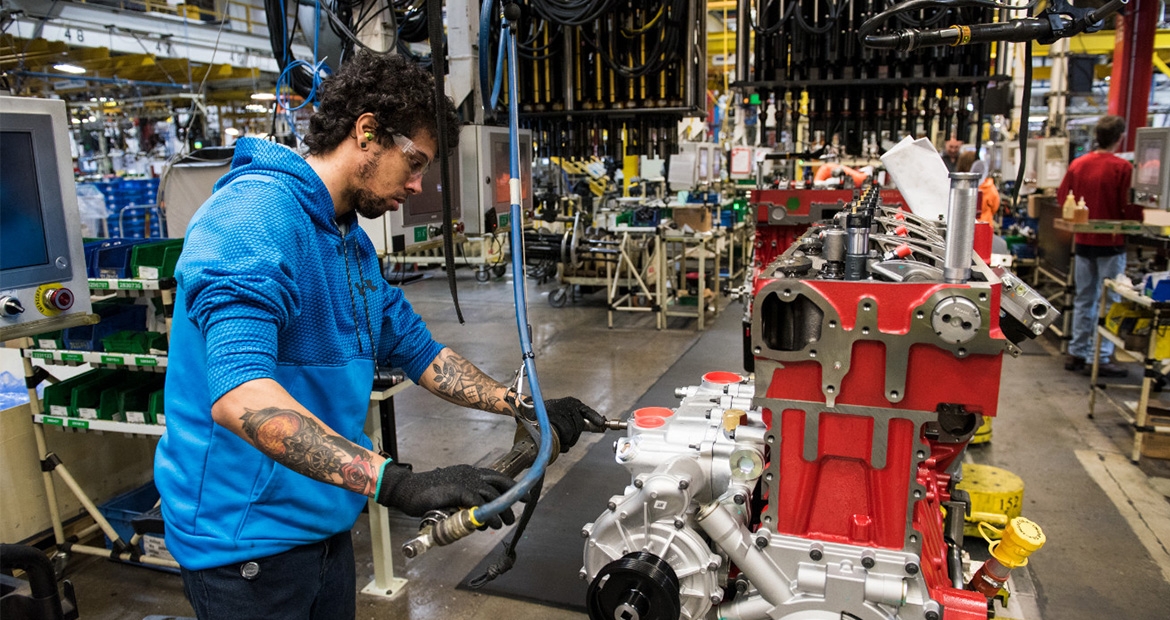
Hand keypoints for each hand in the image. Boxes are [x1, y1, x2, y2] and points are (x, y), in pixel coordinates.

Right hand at [375, 463, 516, 528]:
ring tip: (502, 525)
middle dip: (510, 501)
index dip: (512, 487)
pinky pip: (477, 503)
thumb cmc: (427, 495)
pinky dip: (485, 515)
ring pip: (491, 496)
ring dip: (499, 512)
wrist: (407, 490)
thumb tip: (480, 518)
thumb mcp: (451, 496)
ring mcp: (464, 480)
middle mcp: (470, 473)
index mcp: (469, 472)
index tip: (525, 496)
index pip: (497, 477)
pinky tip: (488, 524)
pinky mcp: (457, 490)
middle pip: (499, 485)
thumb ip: (465, 503)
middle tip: (513, 517)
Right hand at [542, 397, 604, 452]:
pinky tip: (560, 441)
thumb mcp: (562, 415)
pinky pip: (565, 430)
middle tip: (568, 442)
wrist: (528, 411)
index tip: (602, 424)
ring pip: (572, 429)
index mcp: (573, 403)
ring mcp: (561, 408)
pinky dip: (563, 439)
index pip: (587, 411)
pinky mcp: (554, 414)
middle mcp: (569, 404)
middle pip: (580, 424)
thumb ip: (573, 423)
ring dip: (568, 439)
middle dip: (575, 436)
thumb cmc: (546, 415)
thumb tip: (591, 430)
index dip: (595, 418)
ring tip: (562, 442)